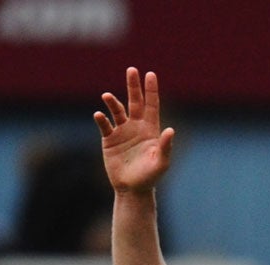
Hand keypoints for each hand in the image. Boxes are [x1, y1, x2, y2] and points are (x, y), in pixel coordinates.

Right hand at [95, 67, 174, 194]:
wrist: (132, 189)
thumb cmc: (150, 177)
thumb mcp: (161, 163)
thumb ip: (166, 146)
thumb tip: (170, 130)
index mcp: (150, 129)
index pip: (151, 105)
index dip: (151, 90)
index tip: (150, 74)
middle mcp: (136, 126)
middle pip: (135, 101)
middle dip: (133, 86)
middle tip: (131, 70)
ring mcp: (122, 132)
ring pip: (117, 111)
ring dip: (112, 102)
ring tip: (107, 96)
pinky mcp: (109, 140)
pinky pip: (105, 126)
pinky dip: (101, 119)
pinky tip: (98, 115)